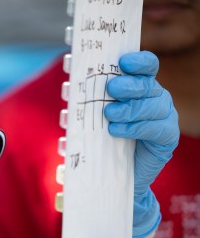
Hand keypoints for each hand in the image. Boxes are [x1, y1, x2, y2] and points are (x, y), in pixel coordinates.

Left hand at [104, 51, 178, 237]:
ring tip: (110, 114)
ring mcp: (164, 118)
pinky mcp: (167, 139)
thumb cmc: (101, 141)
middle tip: (112, 88)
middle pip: (149, 85)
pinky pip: (156, 129)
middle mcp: (156, 99)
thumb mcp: (94, 118)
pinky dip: (134, 128)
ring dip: (130, 109)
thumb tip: (70, 86)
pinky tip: (116, 131)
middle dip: (130, 85)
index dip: (139, 62)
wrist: (112, 175)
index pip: (147, 67)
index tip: (123, 62)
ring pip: (153, 106)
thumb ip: (91, 101)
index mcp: (141, 88)